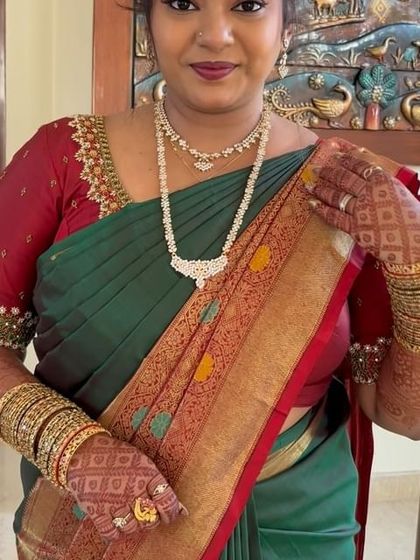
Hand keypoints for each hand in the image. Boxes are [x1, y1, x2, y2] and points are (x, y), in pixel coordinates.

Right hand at [66, 434, 183, 541]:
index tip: (169, 516)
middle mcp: (133, 489)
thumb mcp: (142, 462)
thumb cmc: (117, 455)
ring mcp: (114, 501)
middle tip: (146, 513)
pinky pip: (111, 532)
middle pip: (151, 517)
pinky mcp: (97, 510)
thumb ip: (159, 485)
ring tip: (131, 516)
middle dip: (151, 519)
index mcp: (147, 474)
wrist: (85, 451)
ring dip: (134, 526)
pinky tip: (116, 523)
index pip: (167, 500)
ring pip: (132, 527)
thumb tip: (182, 510)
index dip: (171, 512)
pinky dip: (115, 532)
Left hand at [306, 149, 419, 263]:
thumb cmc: (411, 217)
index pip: (359, 166)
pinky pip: (333, 216)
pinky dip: (321, 209)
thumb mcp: (399, 191)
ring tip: (309, 185)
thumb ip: (381, 184)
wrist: (417, 240)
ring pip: (336, 196)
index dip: (345, 161)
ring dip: (320, 189)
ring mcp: (361, 210)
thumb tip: (367, 177)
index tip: (334, 156)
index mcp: (383, 180)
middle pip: (344, 179)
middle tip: (315, 169)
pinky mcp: (356, 228)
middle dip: (327, 172)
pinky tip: (311, 204)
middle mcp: (370, 192)